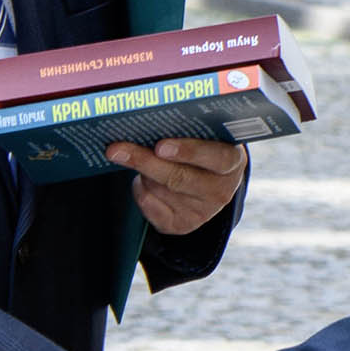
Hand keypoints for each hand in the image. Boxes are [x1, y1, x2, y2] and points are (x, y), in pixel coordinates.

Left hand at [106, 137, 246, 237]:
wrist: (207, 182)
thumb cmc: (200, 149)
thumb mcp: (204, 137)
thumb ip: (185, 132)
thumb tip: (143, 125)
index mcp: (232, 162)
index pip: (216, 157)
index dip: (188, 151)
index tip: (160, 146)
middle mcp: (221, 190)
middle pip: (179, 178)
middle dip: (145, 162)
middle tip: (117, 149)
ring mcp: (202, 212)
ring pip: (159, 189)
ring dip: (142, 172)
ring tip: (135, 156)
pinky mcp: (182, 225)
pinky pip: (149, 204)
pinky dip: (139, 189)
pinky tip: (143, 179)